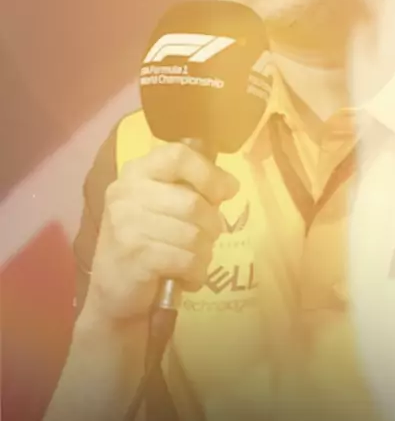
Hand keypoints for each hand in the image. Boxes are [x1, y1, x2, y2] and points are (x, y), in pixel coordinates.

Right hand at [82, 143, 238, 322]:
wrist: (113, 291)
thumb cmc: (146, 240)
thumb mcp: (161, 204)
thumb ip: (189, 188)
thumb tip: (229, 185)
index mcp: (136, 172)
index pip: (178, 155)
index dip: (208, 173)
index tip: (226, 191)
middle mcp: (127, 192)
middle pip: (192, 202)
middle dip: (212, 224)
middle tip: (209, 236)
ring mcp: (127, 225)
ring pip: (193, 235)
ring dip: (204, 252)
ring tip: (196, 259)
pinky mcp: (135, 257)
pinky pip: (186, 260)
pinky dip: (196, 272)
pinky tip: (187, 277)